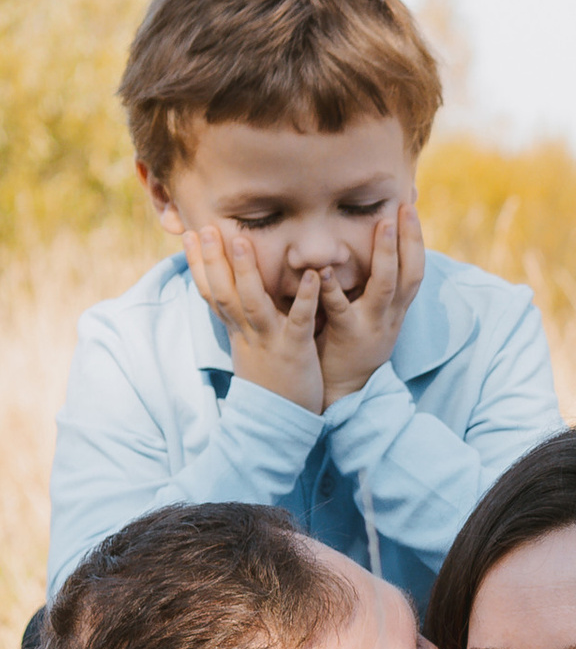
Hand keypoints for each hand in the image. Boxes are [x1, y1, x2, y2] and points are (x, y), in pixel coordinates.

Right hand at [183, 220, 323, 413]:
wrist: (278, 422)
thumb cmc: (270, 380)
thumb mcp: (251, 346)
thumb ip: (245, 319)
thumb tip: (236, 295)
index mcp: (236, 330)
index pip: (211, 292)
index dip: (198, 264)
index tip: (188, 234)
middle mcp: (246, 333)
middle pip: (223, 292)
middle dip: (212, 259)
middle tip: (204, 226)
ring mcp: (268, 341)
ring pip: (252, 303)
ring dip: (246, 272)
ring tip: (242, 241)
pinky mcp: (294, 351)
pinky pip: (299, 321)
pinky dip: (305, 298)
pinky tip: (314, 276)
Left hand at [317, 203, 424, 405]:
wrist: (345, 390)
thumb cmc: (350, 346)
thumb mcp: (369, 314)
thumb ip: (370, 287)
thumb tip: (369, 255)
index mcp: (396, 307)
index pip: (415, 268)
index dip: (416, 239)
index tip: (411, 207)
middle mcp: (391, 314)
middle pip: (411, 272)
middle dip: (411, 239)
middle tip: (406, 208)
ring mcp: (373, 324)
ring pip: (387, 285)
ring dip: (387, 254)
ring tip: (383, 225)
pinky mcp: (348, 336)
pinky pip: (342, 309)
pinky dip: (333, 288)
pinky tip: (324, 269)